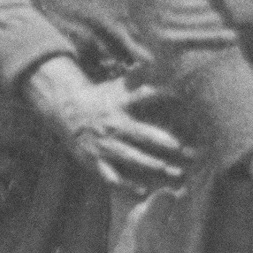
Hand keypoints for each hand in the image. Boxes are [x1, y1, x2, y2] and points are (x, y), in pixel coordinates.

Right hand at [24, 56, 192, 191]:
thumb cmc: (100, 98)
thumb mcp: (117, 85)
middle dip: (165, 143)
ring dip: (153, 165)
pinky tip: (144, 190)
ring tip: (174, 172)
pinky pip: (112, 175)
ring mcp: (104, 144)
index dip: (161, 94)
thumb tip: (154, 62)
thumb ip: (138, 76)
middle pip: (142, 134)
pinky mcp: (95, 160)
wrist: (66, 112)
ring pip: (131, 157)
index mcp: (120, 104)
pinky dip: (127, 184)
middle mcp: (113, 125)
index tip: (181, 98)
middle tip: (186, 150)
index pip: (143, 96)